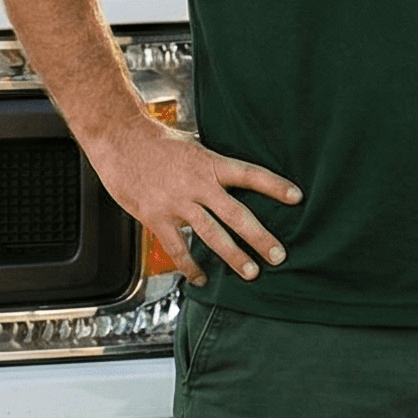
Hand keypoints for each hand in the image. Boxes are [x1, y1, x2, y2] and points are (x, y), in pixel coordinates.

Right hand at [80, 115, 298, 285]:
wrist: (119, 139)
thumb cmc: (156, 141)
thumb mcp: (192, 145)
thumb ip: (212, 165)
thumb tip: (234, 177)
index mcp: (210, 163)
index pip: (250, 174)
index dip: (275, 186)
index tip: (297, 197)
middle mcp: (198, 184)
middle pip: (236, 214)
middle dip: (260, 237)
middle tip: (279, 256)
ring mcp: (177, 203)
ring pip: (211, 235)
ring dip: (233, 256)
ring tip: (252, 273)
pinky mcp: (156, 217)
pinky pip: (177, 248)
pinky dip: (190, 266)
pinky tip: (201, 279)